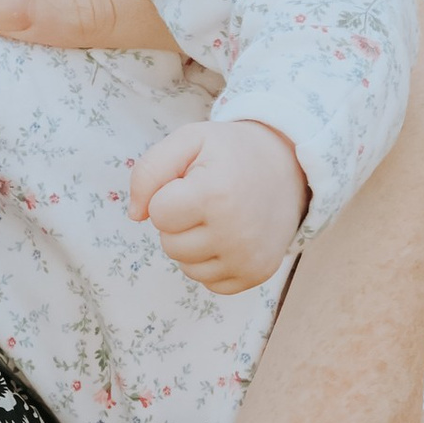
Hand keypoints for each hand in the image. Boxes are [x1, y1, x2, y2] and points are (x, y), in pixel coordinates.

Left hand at [128, 118, 306, 293]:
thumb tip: (135, 216)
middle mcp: (235, 233)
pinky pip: (209, 282)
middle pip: (169, 244)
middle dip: (179, 221)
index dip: (168, 195)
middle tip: (208, 198)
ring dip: (193, 243)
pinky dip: (211, 261)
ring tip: (219, 216)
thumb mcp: (188, 140)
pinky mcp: (256, 275)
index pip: (158, 214)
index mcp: (216, 195)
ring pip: (186, 266)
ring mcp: (248, 259)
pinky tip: (229, 236)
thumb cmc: (230, 153)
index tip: (193, 181)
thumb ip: (149, 171)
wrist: (288, 166)